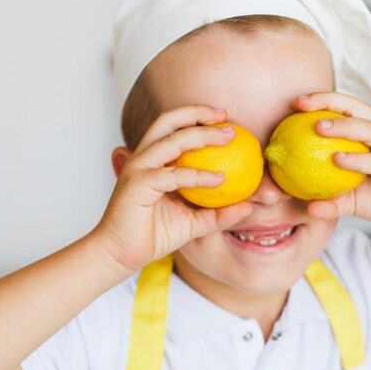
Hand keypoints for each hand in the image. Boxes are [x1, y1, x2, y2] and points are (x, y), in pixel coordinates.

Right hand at [92, 105, 253, 274]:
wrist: (121, 255)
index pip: (173, 128)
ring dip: (202, 135)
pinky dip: (197, 175)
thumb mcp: (194, 223)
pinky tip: (219, 179)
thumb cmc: (153, 236)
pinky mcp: (137, 185)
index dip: (197, 116)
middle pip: (169, 122)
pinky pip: (173, 175)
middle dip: (198, 114)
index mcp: (153, 160)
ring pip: (171, 141)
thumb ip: (219, 214)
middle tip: (227, 119)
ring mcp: (138, 169)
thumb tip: (248, 207)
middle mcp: (143, 158)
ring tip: (229, 137)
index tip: (225, 119)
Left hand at [293, 92, 370, 239]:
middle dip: (328, 101)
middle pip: (357, 108)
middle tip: (301, 105)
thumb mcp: (352, 199)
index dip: (323, 100)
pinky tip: (336, 159)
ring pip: (369, 129)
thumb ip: (330, 199)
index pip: (347, 107)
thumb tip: (306, 207)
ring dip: (343, 125)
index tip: (295, 103)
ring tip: (318, 126)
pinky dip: (357, 159)